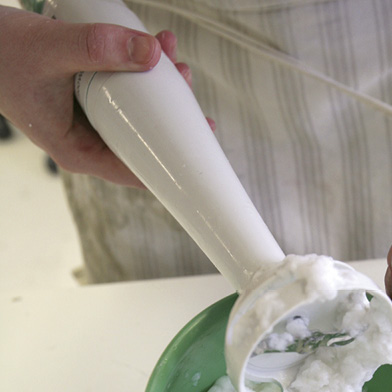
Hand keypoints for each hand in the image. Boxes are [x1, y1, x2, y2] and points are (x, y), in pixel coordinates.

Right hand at [0, 8, 192, 186]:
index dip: (169, 164)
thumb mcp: (51, 50)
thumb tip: (151, 53)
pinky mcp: (88, 99)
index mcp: (78, 152)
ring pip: (134, 112)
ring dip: (156, 84)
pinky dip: (136, 70)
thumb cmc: (1, 56)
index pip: (134, 172)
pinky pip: (122, 91)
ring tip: (170, 55)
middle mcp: (87, 142)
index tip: (198, 152)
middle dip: (168, 113)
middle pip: (141, 139)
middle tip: (186, 82)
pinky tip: (150, 47)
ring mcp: (88, 121)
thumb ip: (99, 49)